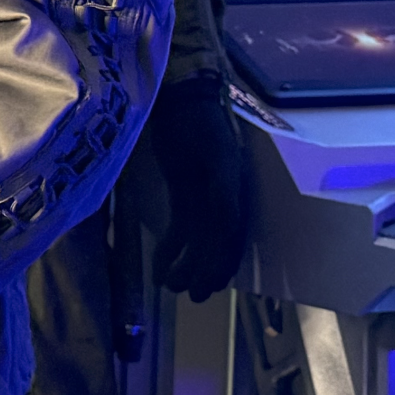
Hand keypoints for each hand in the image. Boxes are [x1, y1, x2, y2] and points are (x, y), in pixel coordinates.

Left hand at [146, 77, 249, 299]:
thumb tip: (229, 225)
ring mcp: (202, 196)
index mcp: (235, 192)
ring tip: (171, 285)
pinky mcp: (183, 192)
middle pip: (215, 243)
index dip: (223, 262)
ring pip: (196, 239)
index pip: (232, 236)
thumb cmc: (199, 124)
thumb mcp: (214, 157)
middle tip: (192, 295)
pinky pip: (179, 225)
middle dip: (205, 270)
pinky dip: (171, 246)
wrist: (180, 98)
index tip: (212, 286)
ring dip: (186, 263)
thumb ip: (223, 191)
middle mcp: (222, 199)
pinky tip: (159, 264)